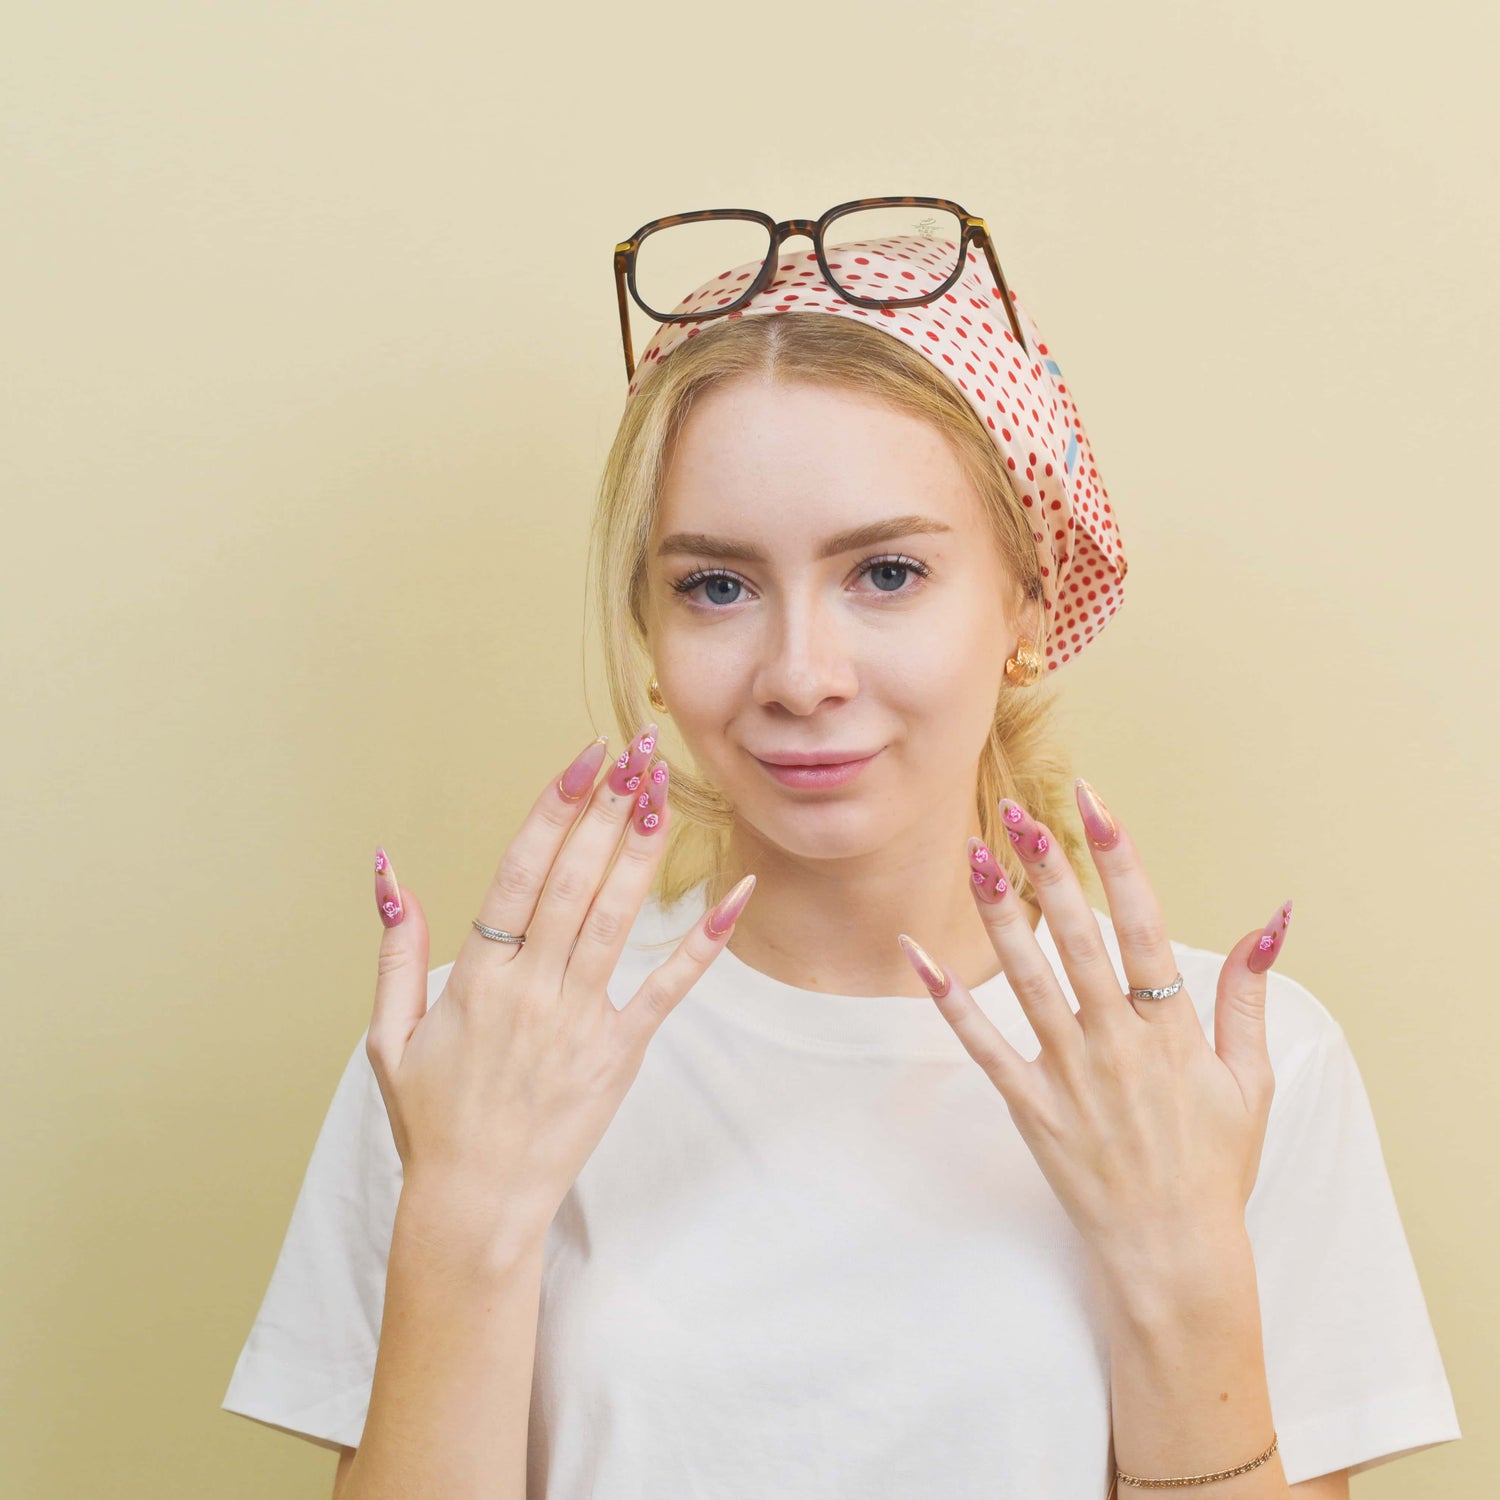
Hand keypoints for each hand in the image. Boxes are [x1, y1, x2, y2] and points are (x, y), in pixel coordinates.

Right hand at [365, 722, 756, 1256]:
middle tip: (637, 752)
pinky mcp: (619, 1055)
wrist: (475, 1206)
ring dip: (642, 853)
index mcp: (477, 979)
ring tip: (665, 793)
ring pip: (616, 920)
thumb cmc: (431, 1119)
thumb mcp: (390, 1035)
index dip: (553, 810)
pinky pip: (668, 990)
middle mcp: (530, 991)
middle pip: (573, 882)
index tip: (581, 759)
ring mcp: (579, 1023)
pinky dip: (703, 943)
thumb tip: (390, 871)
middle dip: (607, 810)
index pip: (518, 874)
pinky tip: (733, 896)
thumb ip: (397, 950)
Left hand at [898, 780, 1292, 1275]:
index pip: (1144, 927)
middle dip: (1048, 869)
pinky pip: (983, 1046)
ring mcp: (1070, 1073)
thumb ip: (1248, 998)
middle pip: (1078, 939)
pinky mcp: (1030, 1106)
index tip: (1092, 804)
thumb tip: (1268, 923)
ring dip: (999, 915)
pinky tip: (920, 955)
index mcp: (1172, 1031)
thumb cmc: (1214, 1165)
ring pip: (1027, 978)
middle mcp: (1118, 1043)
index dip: (1117, 860)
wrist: (1172, 1253)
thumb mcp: (1252, 1081)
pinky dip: (950, 1002)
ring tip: (974, 856)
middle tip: (1017, 811)